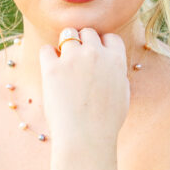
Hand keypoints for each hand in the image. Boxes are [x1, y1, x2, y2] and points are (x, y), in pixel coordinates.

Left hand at [39, 28, 129, 148]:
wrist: (86, 138)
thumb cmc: (105, 123)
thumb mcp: (123, 96)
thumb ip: (117, 74)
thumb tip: (111, 65)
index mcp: (116, 60)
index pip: (109, 37)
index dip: (101, 45)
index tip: (95, 58)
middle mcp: (95, 53)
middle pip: (87, 32)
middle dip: (82, 43)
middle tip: (77, 63)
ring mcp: (73, 58)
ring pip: (67, 34)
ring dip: (64, 46)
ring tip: (63, 65)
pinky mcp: (52, 68)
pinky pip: (46, 49)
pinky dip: (48, 56)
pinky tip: (50, 70)